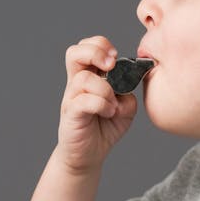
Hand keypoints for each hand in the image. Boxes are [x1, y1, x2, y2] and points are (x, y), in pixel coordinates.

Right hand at [57, 36, 137, 172]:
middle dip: (95, 53)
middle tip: (111, 66)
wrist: (88, 154)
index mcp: (90, 76)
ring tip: (113, 104)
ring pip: (84, 78)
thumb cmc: (104, 129)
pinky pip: (83, 101)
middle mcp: (77, 84)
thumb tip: (126, 88)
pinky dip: (101, 104)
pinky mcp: (71, 114)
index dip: (102, 46)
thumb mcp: (125, 109)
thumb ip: (128, 94)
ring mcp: (71, 98)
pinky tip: (109, 113)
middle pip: (74, 52)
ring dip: (105, 89)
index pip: (88, 47)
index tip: (117, 58)